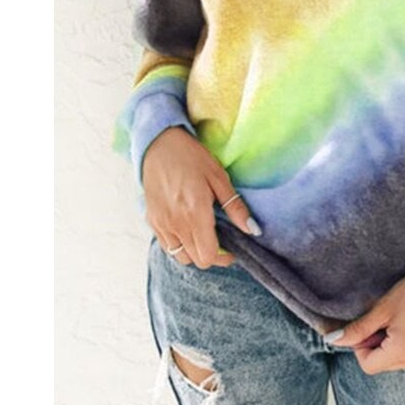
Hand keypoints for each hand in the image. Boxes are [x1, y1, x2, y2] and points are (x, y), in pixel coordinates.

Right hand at [142, 126, 261, 267]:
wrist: (160, 144)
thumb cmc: (192, 157)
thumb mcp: (219, 178)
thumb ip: (235, 207)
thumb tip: (253, 230)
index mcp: (195, 213)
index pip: (208, 256)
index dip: (223, 257)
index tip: (232, 248)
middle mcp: (175, 223)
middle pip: (195, 260)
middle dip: (211, 255)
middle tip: (221, 240)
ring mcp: (161, 224)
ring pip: (180, 257)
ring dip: (194, 251)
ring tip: (204, 234)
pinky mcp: (151, 221)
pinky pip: (167, 246)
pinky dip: (180, 245)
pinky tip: (188, 228)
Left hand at [327, 274, 404, 373]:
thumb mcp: (381, 310)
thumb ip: (358, 329)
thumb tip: (333, 340)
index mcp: (401, 352)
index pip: (368, 366)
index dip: (362, 347)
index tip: (369, 327)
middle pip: (384, 364)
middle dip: (379, 345)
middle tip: (386, 320)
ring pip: (399, 361)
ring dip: (394, 346)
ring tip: (402, 321)